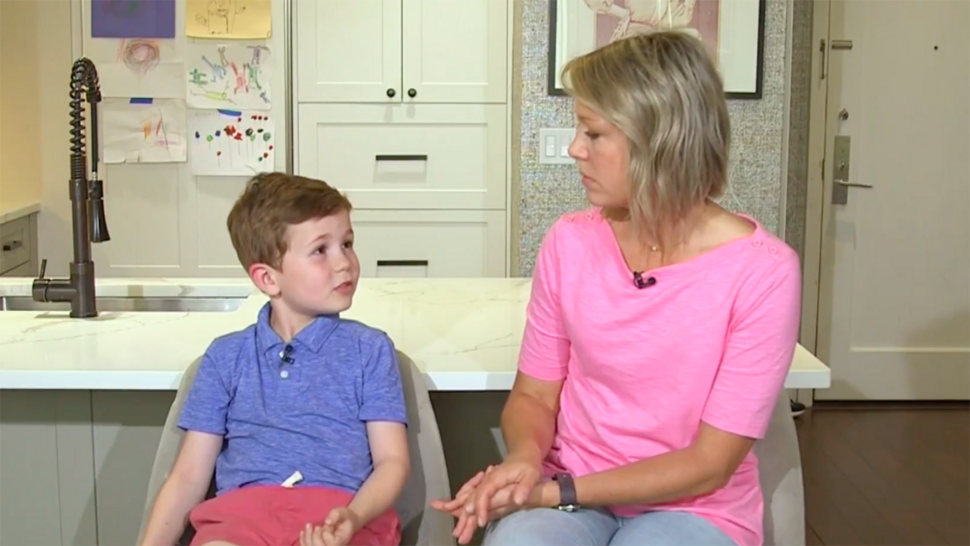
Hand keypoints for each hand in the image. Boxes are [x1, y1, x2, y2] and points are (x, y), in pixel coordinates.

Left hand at [299, 507, 359, 545]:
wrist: (346, 522)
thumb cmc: (345, 517)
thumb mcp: (343, 512)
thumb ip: (336, 515)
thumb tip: (327, 521)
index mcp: (340, 542)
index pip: (330, 542)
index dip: (326, 532)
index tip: (328, 524)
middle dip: (313, 536)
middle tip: (315, 525)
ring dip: (306, 537)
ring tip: (308, 525)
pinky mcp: (318, 545)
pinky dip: (303, 540)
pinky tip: (303, 532)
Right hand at [432, 465, 549, 544]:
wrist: (523, 455)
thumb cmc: (528, 466)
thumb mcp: (532, 475)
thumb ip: (525, 487)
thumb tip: (518, 501)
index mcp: (496, 477)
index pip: (484, 493)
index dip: (481, 507)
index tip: (480, 522)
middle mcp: (487, 480)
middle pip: (473, 497)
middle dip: (466, 514)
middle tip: (459, 532)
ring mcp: (485, 482)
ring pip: (469, 497)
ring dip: (460, 510)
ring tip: (456, 527)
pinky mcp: (485, 486)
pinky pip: (471, 495)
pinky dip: (462, 504)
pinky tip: (457, 513)